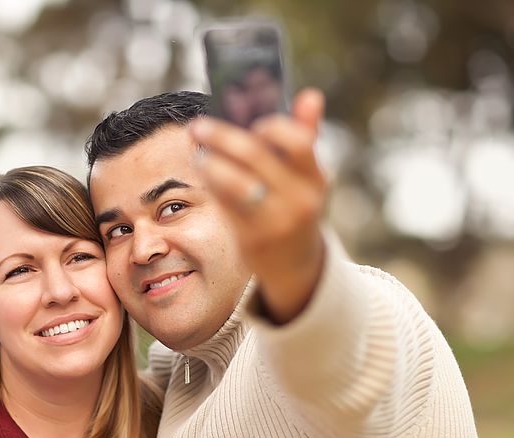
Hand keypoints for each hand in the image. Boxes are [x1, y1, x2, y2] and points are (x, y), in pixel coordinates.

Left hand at [190, 88, 327, 323]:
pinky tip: (205, 174)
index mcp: (315, 180)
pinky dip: (213, 186)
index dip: (272, 127)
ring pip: (236, 182)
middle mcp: (299, 201)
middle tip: (198, 126)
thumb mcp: (307, 178)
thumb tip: (311, 95)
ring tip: (199, 154)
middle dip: (222, 136)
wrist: (297, 266)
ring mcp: (276, 222)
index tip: (252, 122)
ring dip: (211, 163)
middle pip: (255, 157)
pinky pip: (226, 204)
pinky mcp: (253, 239)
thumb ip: (305, 137)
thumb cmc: (296, 208)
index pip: (298, 142)